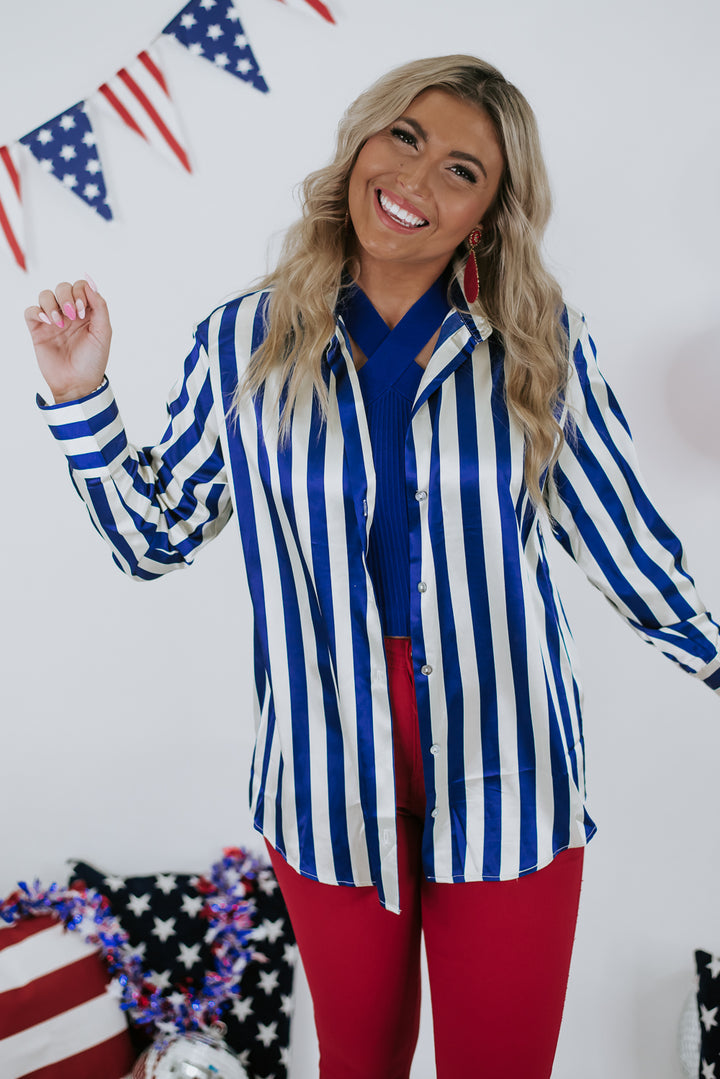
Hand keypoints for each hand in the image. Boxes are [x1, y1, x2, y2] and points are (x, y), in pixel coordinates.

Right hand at [24, 278, 111, 403]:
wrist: (78, 383)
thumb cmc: (93, 361)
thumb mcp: (104, 333)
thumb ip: (100, 307)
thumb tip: (90, 284)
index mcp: (87, 312)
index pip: (80, 286)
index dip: (81, 292)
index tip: (83, 312)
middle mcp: (69, 313)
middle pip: (62, 287)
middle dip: (67, 296)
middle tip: (74, 316)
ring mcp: (53, 320)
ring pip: (45, 295)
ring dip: (52, 304)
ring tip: (59, 323)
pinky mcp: (38, 330)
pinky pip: (31, 311)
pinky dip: (37, 311)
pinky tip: (47, 322)